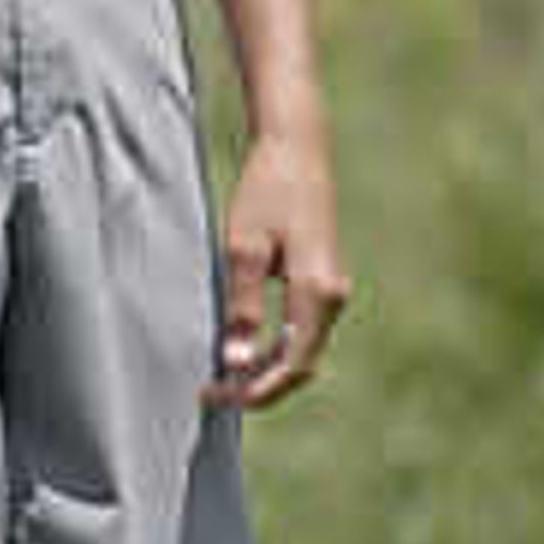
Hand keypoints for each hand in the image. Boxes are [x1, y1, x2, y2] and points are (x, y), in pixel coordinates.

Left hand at [212, 124, 346, 409]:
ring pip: (303, 352)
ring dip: (266, 369)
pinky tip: (242, 348)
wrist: (299, 148)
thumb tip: (235, 361)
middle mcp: (333, 297)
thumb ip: (242, 307)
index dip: (253, 390)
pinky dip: (275, 350)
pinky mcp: (324, 283)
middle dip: (258, 386)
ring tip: (221, 375)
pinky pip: (303, 332)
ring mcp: (332, 291)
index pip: (290, 365)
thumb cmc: (266, 190)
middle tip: (211, 391)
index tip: (213, 396)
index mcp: (316, 291)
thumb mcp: (243, 247)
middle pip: (300, 366)